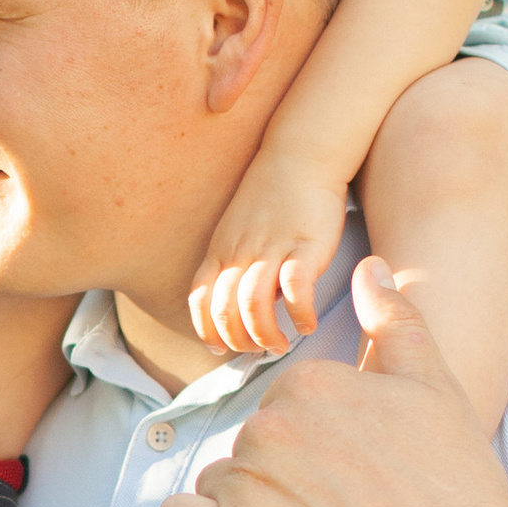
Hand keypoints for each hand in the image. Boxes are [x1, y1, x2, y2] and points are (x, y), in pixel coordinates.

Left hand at [162, 257, 507, 506]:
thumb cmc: (454, 484)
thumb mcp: (435, 387)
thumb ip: (395, 320)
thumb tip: (371, 267)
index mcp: (312, 382)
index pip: (285, 404)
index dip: (315, 442)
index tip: (348, 474)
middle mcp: (271, 422)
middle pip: (252, 443)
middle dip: (280, 473)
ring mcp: (248, 478)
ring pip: (219, 480)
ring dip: (245, 505)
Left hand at [189, 152, 353, 359]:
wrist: (300, 154)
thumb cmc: (271, 195)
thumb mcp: (236, 228)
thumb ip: (234, 263)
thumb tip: (242, 305)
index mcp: (221, 250)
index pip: (201, 300)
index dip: (206, 331)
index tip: (219, 349)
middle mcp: (241, 252)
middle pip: (225, 310)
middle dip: (237, 341)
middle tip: (256, 352)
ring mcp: (272, 249)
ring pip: (253, 305)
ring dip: (264, 335)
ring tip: (279, 346)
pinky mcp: (305, 246)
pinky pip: (296, 289)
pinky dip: (299, 314)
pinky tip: (306, 325)